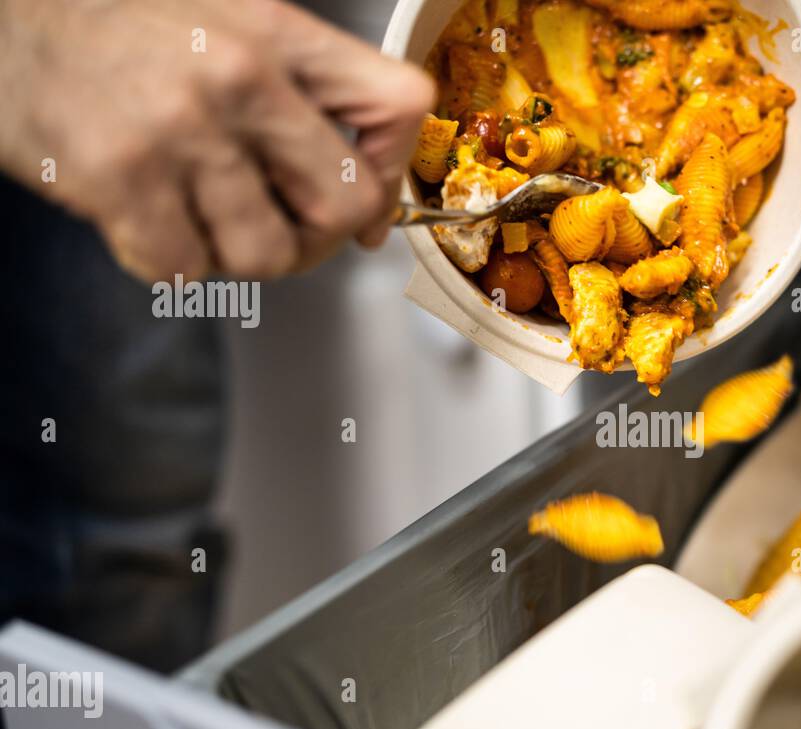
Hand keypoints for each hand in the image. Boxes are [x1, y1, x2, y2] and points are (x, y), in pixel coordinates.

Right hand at [0, 0, 432, 280]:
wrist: (3, 22)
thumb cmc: (119, 28)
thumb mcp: (230, 24)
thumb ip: (311, 98)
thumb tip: (370, 215)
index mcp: (275, 33)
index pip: (399, 104)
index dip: (391, 169)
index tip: (365, 197)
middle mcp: (237, 77)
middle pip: (346, 204)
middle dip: (318, 235)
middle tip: (280, 224)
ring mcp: (178, 131)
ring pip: (268, 254)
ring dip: (237, 252)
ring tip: (198, 211)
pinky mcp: (119, 180)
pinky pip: (187, 269)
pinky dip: (170, 258)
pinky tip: (147, 215)